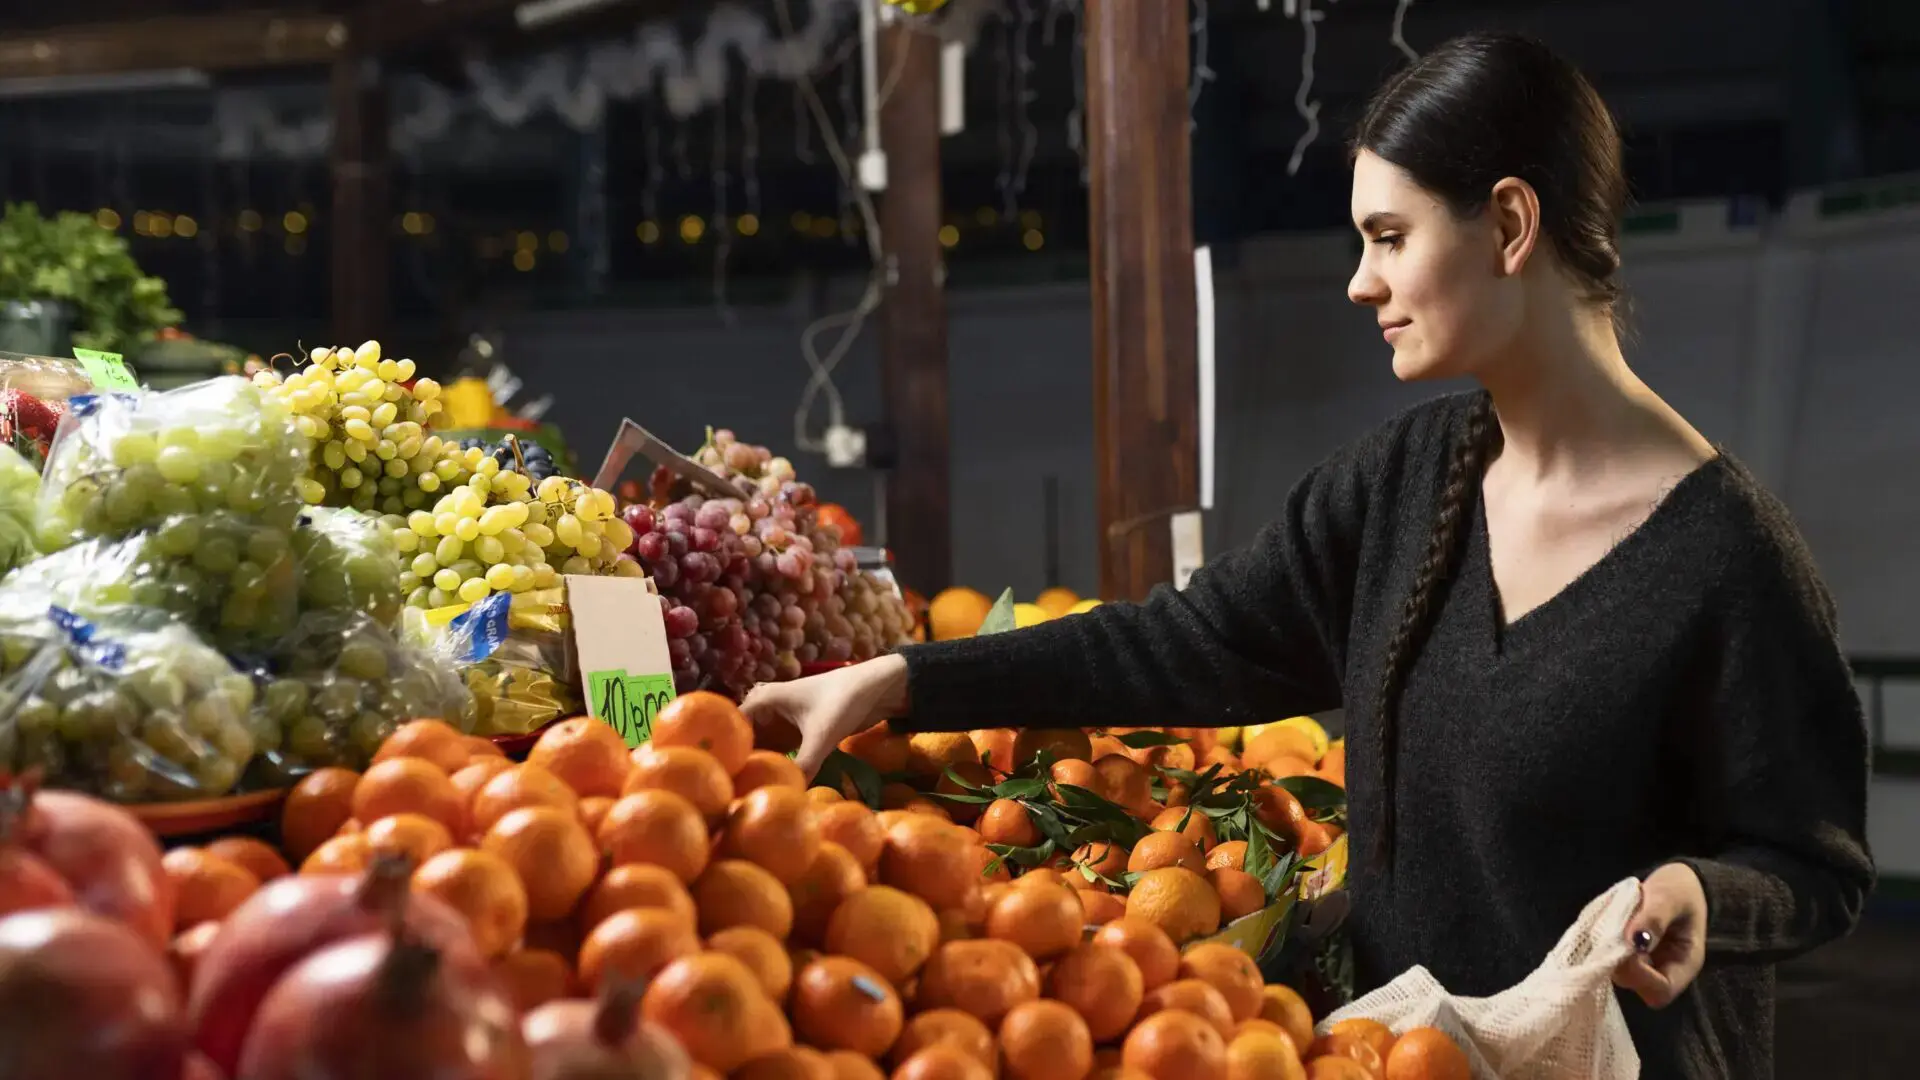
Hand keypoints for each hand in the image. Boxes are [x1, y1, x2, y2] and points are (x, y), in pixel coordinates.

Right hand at [740, 654, 909, 776]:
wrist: (879, 688)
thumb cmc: (844, 700)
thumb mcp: (822, 735)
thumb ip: (805, 764)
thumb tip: (789, 794)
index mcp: (765, 699)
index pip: (733, 725)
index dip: (728, 749)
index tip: (725, 775)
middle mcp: (769, 708)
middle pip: (747, 738)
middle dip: (744, 761)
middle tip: (739, 790)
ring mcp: (784, 719)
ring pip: (764, 745)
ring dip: (763, 764)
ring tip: (754, 791)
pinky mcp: (800, 730)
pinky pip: (781, 749)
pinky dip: (780, 763)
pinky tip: (778, 783)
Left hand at [1613, 862, 1707, 1007]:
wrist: (1678, 881)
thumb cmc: (1680, 889)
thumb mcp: (1670, 897)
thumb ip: (1654, 919)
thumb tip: (1634, 941)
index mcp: (1684, 964)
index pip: (1661, 991)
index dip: (1639, 976)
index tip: (1626, 946)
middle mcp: (1665, 970)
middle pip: (1636, 985)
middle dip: (1619, 962)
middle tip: (1613, 931)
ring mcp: (1646, 964)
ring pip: (1620, 973)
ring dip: (1609, 952)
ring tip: (1613, 924)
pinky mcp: (1630, 955)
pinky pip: (1612, 959)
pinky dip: (1605, 946)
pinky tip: (1608, 926)